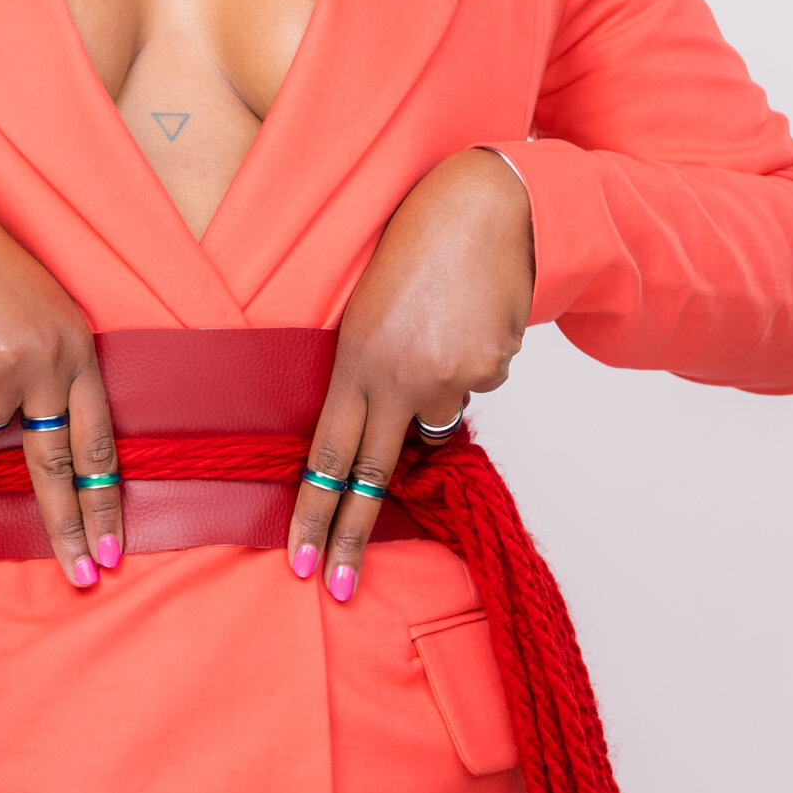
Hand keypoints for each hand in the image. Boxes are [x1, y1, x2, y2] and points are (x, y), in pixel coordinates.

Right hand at [0, 163, 121, 587]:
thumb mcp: (31, 311)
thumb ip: (44, 368)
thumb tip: (32, 440)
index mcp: (75, 343)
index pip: (98, 436)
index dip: (104, 494)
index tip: (112, 546)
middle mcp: (49, 356)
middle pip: (58, 459)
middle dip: (68, 522)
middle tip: (84, 576)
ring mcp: (5, 363)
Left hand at [288, 147, 533, 599]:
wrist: (483, 206)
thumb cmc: (414, 244)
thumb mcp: (369, 306)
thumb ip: (367, 368)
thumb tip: (392, 426)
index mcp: (356, 357)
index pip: (328, 451)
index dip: (314, 509)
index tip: (301, 559)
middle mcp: (399, 375)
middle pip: (371, 472)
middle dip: (352, 534)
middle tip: (336, 586)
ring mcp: (448, 375)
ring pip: (438, 415)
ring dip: (436, 388)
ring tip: (438, 323)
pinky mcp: (490, 367)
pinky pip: (477, 383)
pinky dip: (472, 360)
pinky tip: (470, 316)